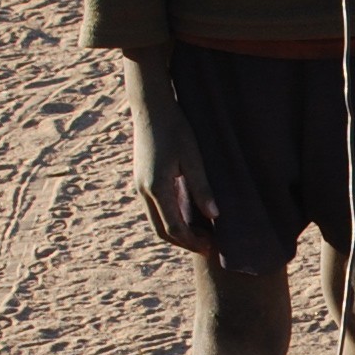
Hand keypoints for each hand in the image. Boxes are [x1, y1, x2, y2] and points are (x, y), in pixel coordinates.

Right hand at [121, 53, 217, 250]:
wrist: (150, 108)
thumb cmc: (175, 128)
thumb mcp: (193, 157)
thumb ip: (202, 187)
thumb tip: (214, 216)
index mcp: (157, 188)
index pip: (175, 228)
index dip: (193, 241)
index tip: (211, 246)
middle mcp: (144, 191)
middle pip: (162, 231)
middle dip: (184, 242)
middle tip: (207, 246)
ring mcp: (139, 186)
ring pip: (156, 222)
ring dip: (176, 232)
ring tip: (199, 234)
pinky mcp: (140, 180)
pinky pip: (153, 210)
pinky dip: (169, 220)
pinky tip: (186, 216)